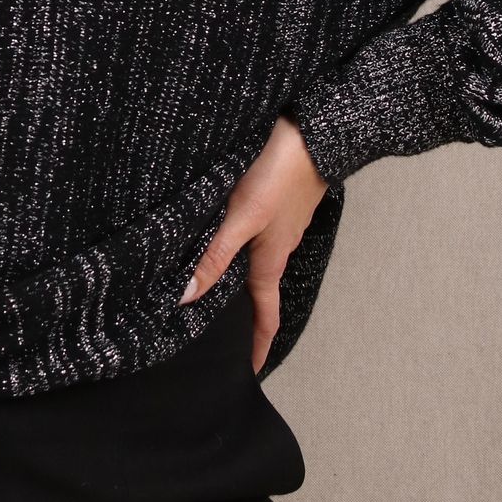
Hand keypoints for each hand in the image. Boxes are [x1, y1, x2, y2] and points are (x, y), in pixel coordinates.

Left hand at [178, 115, 328, 372]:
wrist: (315, 131)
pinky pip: (258, 234)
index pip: (265, 313)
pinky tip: (228, 236)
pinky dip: (243, 246)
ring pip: (258, 259)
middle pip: (260, 289)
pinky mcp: (277, 200)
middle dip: (247, 314)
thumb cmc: (279, 174)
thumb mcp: (241, 218)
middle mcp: (278, 245)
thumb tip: (186, 296)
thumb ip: (214, 255)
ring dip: (243, 278)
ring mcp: (280, 222)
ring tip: (222, 290)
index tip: (253, 370)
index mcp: (271, 258)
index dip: (258, 344)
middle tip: (228, 335)